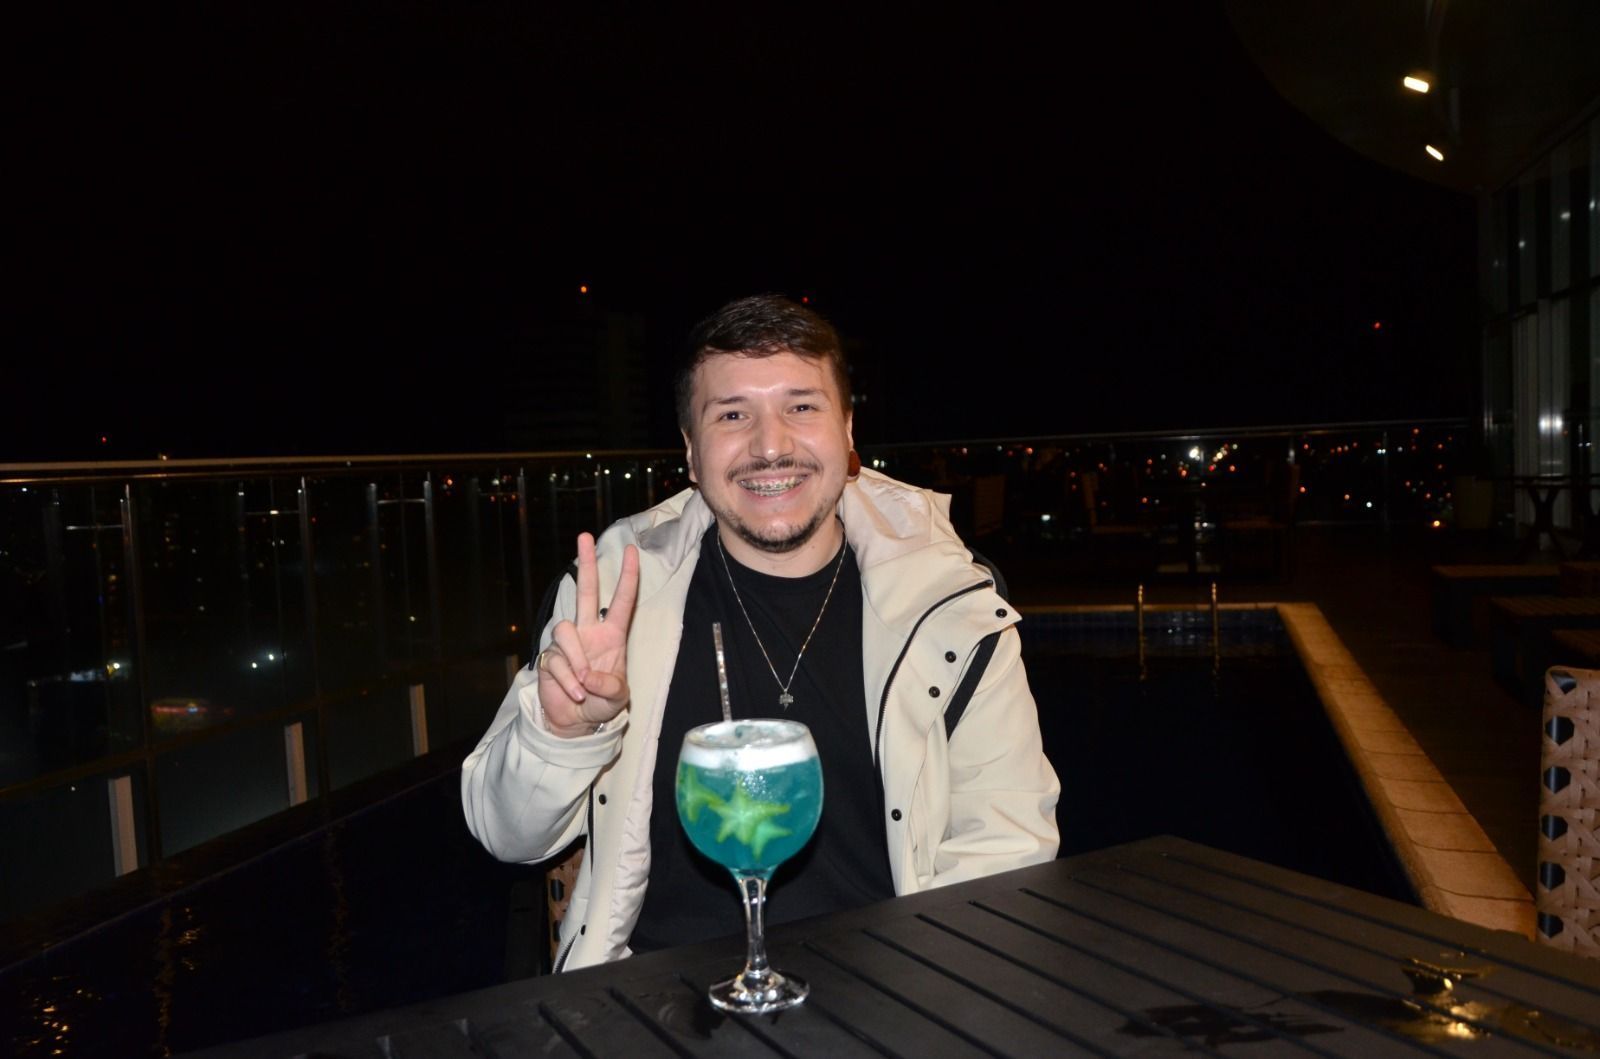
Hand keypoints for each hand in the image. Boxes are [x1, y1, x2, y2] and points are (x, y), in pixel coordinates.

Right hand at [538, 533, 640, 737]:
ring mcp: (568, 643)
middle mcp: (589, 632)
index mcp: (612, 635)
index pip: (621, 601)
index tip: (632, 552)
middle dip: (586, 563)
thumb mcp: (616, 697)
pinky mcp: (549, 658)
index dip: (627, 577)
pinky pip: (555, 660)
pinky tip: (575, 693)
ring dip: (576, 659)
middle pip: (586, 591)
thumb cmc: (602, 703)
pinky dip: (567, 680)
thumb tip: (587, 675)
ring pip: (565, 630)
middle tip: (584, 536)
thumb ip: (608, 685)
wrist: (576, 723)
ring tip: (584, 685)